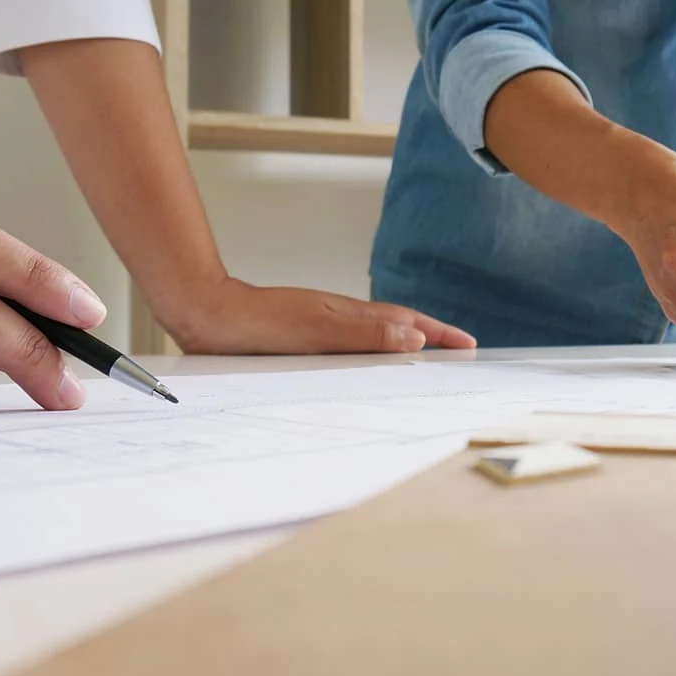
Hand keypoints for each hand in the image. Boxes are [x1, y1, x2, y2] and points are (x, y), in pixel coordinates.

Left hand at [163, 278, 476, 355]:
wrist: (208, 315)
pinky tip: (368, 361)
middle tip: (459, 349)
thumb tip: (415, 340)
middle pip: (399, 326)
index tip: (468, 345)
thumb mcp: (317, 331)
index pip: (409, 325)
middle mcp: (342, 317)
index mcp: (352, 315)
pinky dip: (374, 351)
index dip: (441, 334)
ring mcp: (325, 324)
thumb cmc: (256, 323)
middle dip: (432, 337)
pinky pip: (354, 342)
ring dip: (405, 343)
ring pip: (377, 333)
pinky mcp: (306, 335)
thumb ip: (366, 336)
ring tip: (426, 356)